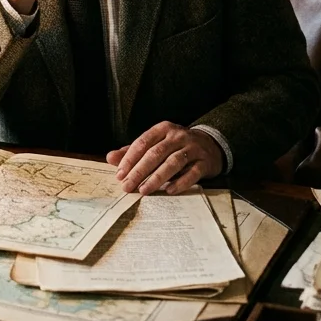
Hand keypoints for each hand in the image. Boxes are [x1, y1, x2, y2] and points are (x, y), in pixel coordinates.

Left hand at [107, 122, 223, 195]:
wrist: (210, 145)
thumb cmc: (176, 146)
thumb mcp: (156, 144)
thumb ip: (133, 151)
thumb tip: (110, 158)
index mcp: (163, 129)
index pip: (143, 143)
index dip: (130, 159)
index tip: (119, 174)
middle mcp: (178, 136)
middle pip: (156, 153)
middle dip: (139, 171)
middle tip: (127, 186)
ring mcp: (193, 148)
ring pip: (173, 163)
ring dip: (157, 178)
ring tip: (144, 190)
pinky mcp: (205, 162)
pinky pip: (192, 173)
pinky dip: (180, 183)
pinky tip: (169, 191)